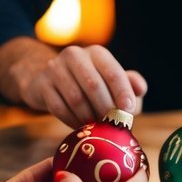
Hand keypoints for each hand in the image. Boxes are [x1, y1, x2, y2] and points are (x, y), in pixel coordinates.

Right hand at [0, 38, 147, 126]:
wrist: (49, 78)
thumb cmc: (89, 81)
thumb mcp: (111, 79)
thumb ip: (130, 83)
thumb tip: (140, 89)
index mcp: (97, 53)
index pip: (113, 71)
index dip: (122, 91)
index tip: (129, 110)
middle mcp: (75, 55)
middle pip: (94, 85)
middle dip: (105, 109)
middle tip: (112, 125)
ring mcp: (55, 68)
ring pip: (75, 98)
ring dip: (89, 117)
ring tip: (97, 128)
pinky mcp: (41, 84)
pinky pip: (58, 107)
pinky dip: (72, 121)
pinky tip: (80, 127)